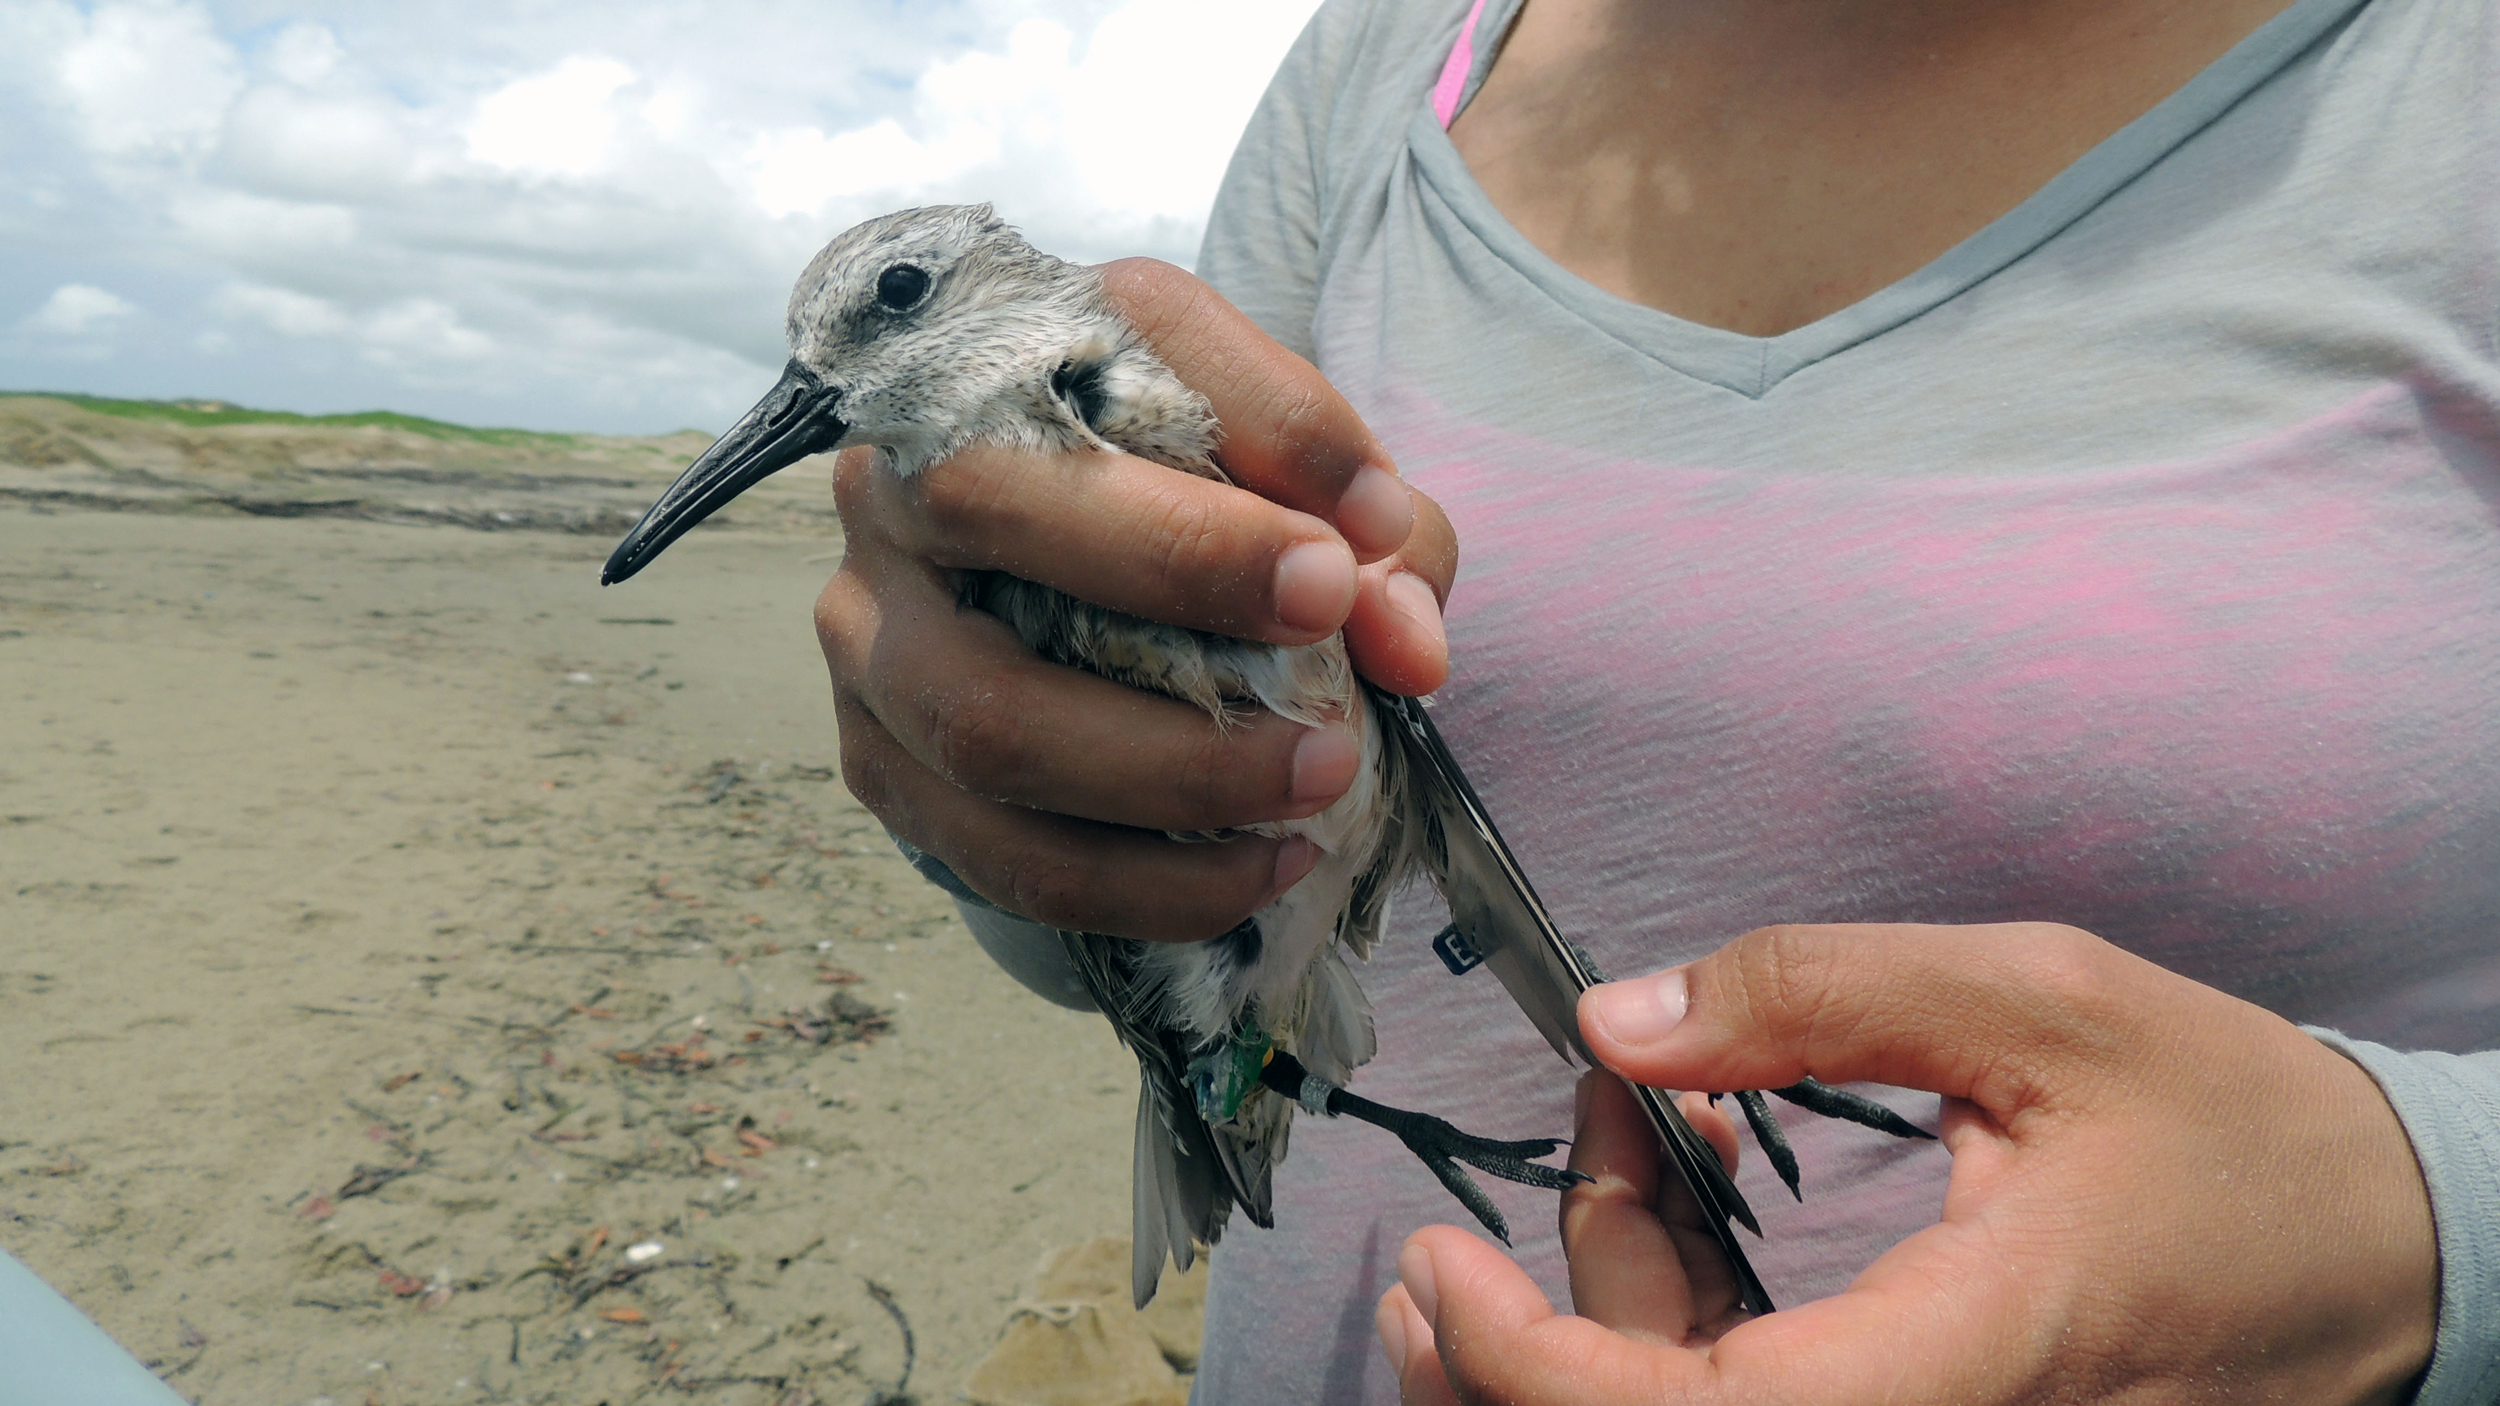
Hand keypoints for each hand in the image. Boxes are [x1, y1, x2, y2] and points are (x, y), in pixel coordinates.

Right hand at [815, 259, 1456, 941]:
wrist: (1071, 605)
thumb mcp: (1309, 499)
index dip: (1253, 435)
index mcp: (1017, 350)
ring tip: (1319, 785)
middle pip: (986, 497)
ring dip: (1169, 772)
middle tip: (1330, 652)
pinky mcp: (875, 758)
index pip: (1119, 343)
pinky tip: (1255, 876)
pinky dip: (1139, 885)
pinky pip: (996, 850)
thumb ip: (1381, 542)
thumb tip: (1406, 644)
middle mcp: (902, 469)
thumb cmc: (1205, 520)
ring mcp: (870, 624)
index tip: (1360, 544)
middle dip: (1176, 578)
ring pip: (983, 715)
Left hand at [1378, 923, 2439, 1405]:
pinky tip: (1676, 1182)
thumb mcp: (2042, 1004)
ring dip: (1595, 1320)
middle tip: (1434, 1248)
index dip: (1538, 1372)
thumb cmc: (2240, 1129)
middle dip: (1521, 1361)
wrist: (2390, 1250)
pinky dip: (1682, 1321)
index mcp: (1971, 1360)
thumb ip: (1821, 996)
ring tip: (1576, 1147)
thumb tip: (1617, 1020)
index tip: (1437, 1269)